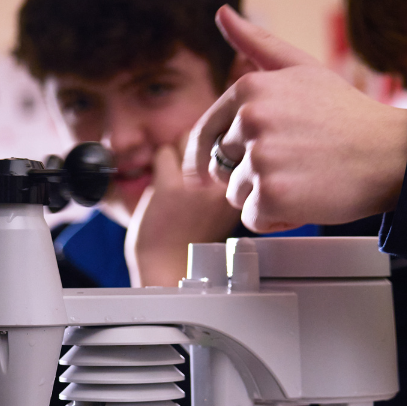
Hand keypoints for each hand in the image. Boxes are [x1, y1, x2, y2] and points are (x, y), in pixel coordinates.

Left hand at [125, 144, 239, 286]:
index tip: (214, 166)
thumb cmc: (197, 239)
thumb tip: (222, 141)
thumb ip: (230, 178)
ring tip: (180, 176)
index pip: (240, 144)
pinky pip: (164, 152)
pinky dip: (160, 164)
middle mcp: (227, 186)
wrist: (171, 271)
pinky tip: (164, 183)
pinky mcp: (171, 187)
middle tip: (194, 174)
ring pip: (190, 138)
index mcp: (246, 191)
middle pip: (217, 134)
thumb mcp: (227, 206)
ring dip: (181, 152)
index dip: (224, 148)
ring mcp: (199, 185)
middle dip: (203, 147)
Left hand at [183, 6, 406, 231]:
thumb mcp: (302, 68)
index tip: (213, 171)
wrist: (390, 154)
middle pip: (222, 167)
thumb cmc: (346, 114)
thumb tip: (221, 13)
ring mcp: (260, 159)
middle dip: (249, 174)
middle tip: (291, 165)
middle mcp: (250, 121)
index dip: (212, 156)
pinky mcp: (271, 195)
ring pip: (236, 195)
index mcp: (249, 89)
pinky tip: (305, 200)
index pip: (206, 133)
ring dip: (264, 198)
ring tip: (303, 180)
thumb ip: (258, 44)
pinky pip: (253, 220)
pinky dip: (276, 219)